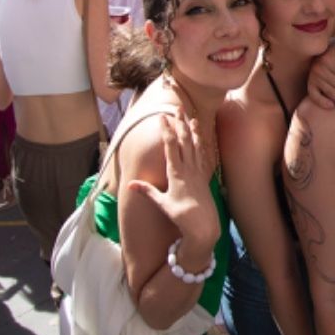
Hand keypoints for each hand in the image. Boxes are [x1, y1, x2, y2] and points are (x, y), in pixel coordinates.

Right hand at [126, 116, 220, 247]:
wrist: (204, 226)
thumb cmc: (181, 216)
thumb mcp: (162, 203)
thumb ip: (147, 191)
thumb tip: (130, 185)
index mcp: (177, 173)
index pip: (171, 146)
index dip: (167, 130)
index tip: (163, 117)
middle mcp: (189, 169)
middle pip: (185, 141)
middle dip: (181, 124)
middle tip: (179, 108)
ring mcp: (199, 172)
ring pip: (196, 146)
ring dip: (193, 131)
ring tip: (192, 117)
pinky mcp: (205, 177)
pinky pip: (203, 156)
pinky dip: (201, 144)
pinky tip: (201, 138)